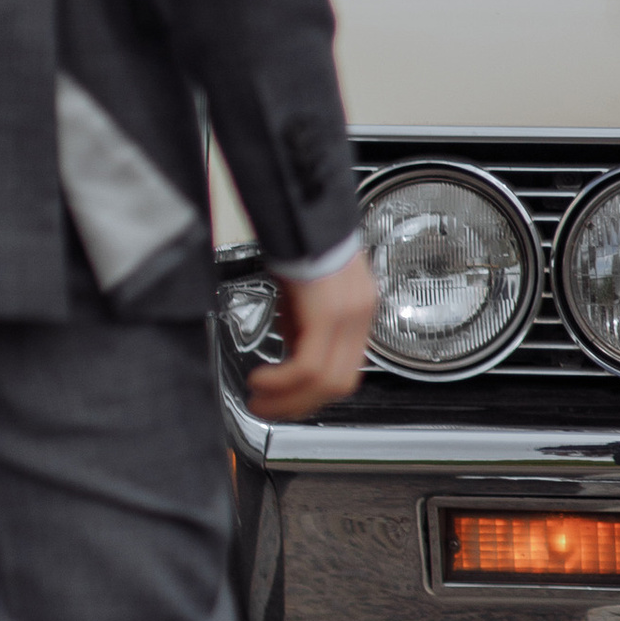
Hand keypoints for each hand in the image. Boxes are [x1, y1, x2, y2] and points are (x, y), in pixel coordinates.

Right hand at [249, 250, 376, 419]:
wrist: (302, 211)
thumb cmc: (302, 245)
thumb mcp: (305, 295)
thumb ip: (303, 326)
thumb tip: (290, 353)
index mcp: (358, 311)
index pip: (345, 372)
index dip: (315, 395)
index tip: (288, 403)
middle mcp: (360, 314)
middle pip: (339, 384)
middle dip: (298, 405)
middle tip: (268, 409)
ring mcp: (348, 314)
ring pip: (324, 381)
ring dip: (286, 398)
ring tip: (260, 398)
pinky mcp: (328, 312)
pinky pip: (307, 365)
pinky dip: (282, 381)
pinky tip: (262, 379)